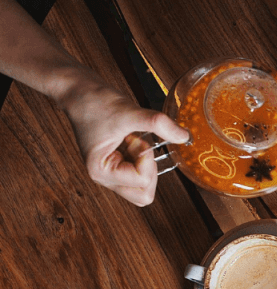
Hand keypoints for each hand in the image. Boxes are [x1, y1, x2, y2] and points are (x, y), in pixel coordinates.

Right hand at [59, 73, 188, 206]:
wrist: (80, 92)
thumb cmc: (96, 102)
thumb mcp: (130, 112)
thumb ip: (159, 124)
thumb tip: (185, 137)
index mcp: (101, 172)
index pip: (143, 181)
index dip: (146, 157)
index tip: (134, 137)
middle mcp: (104, 178)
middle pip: (144, 196)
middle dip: (149, 169)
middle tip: (137, 144)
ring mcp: (110, 174)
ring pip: (144, 187)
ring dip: (146, 164)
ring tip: (131, 141)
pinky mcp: (116, 166)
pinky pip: (140, 175)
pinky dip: (143, 160)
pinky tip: (131, 141)